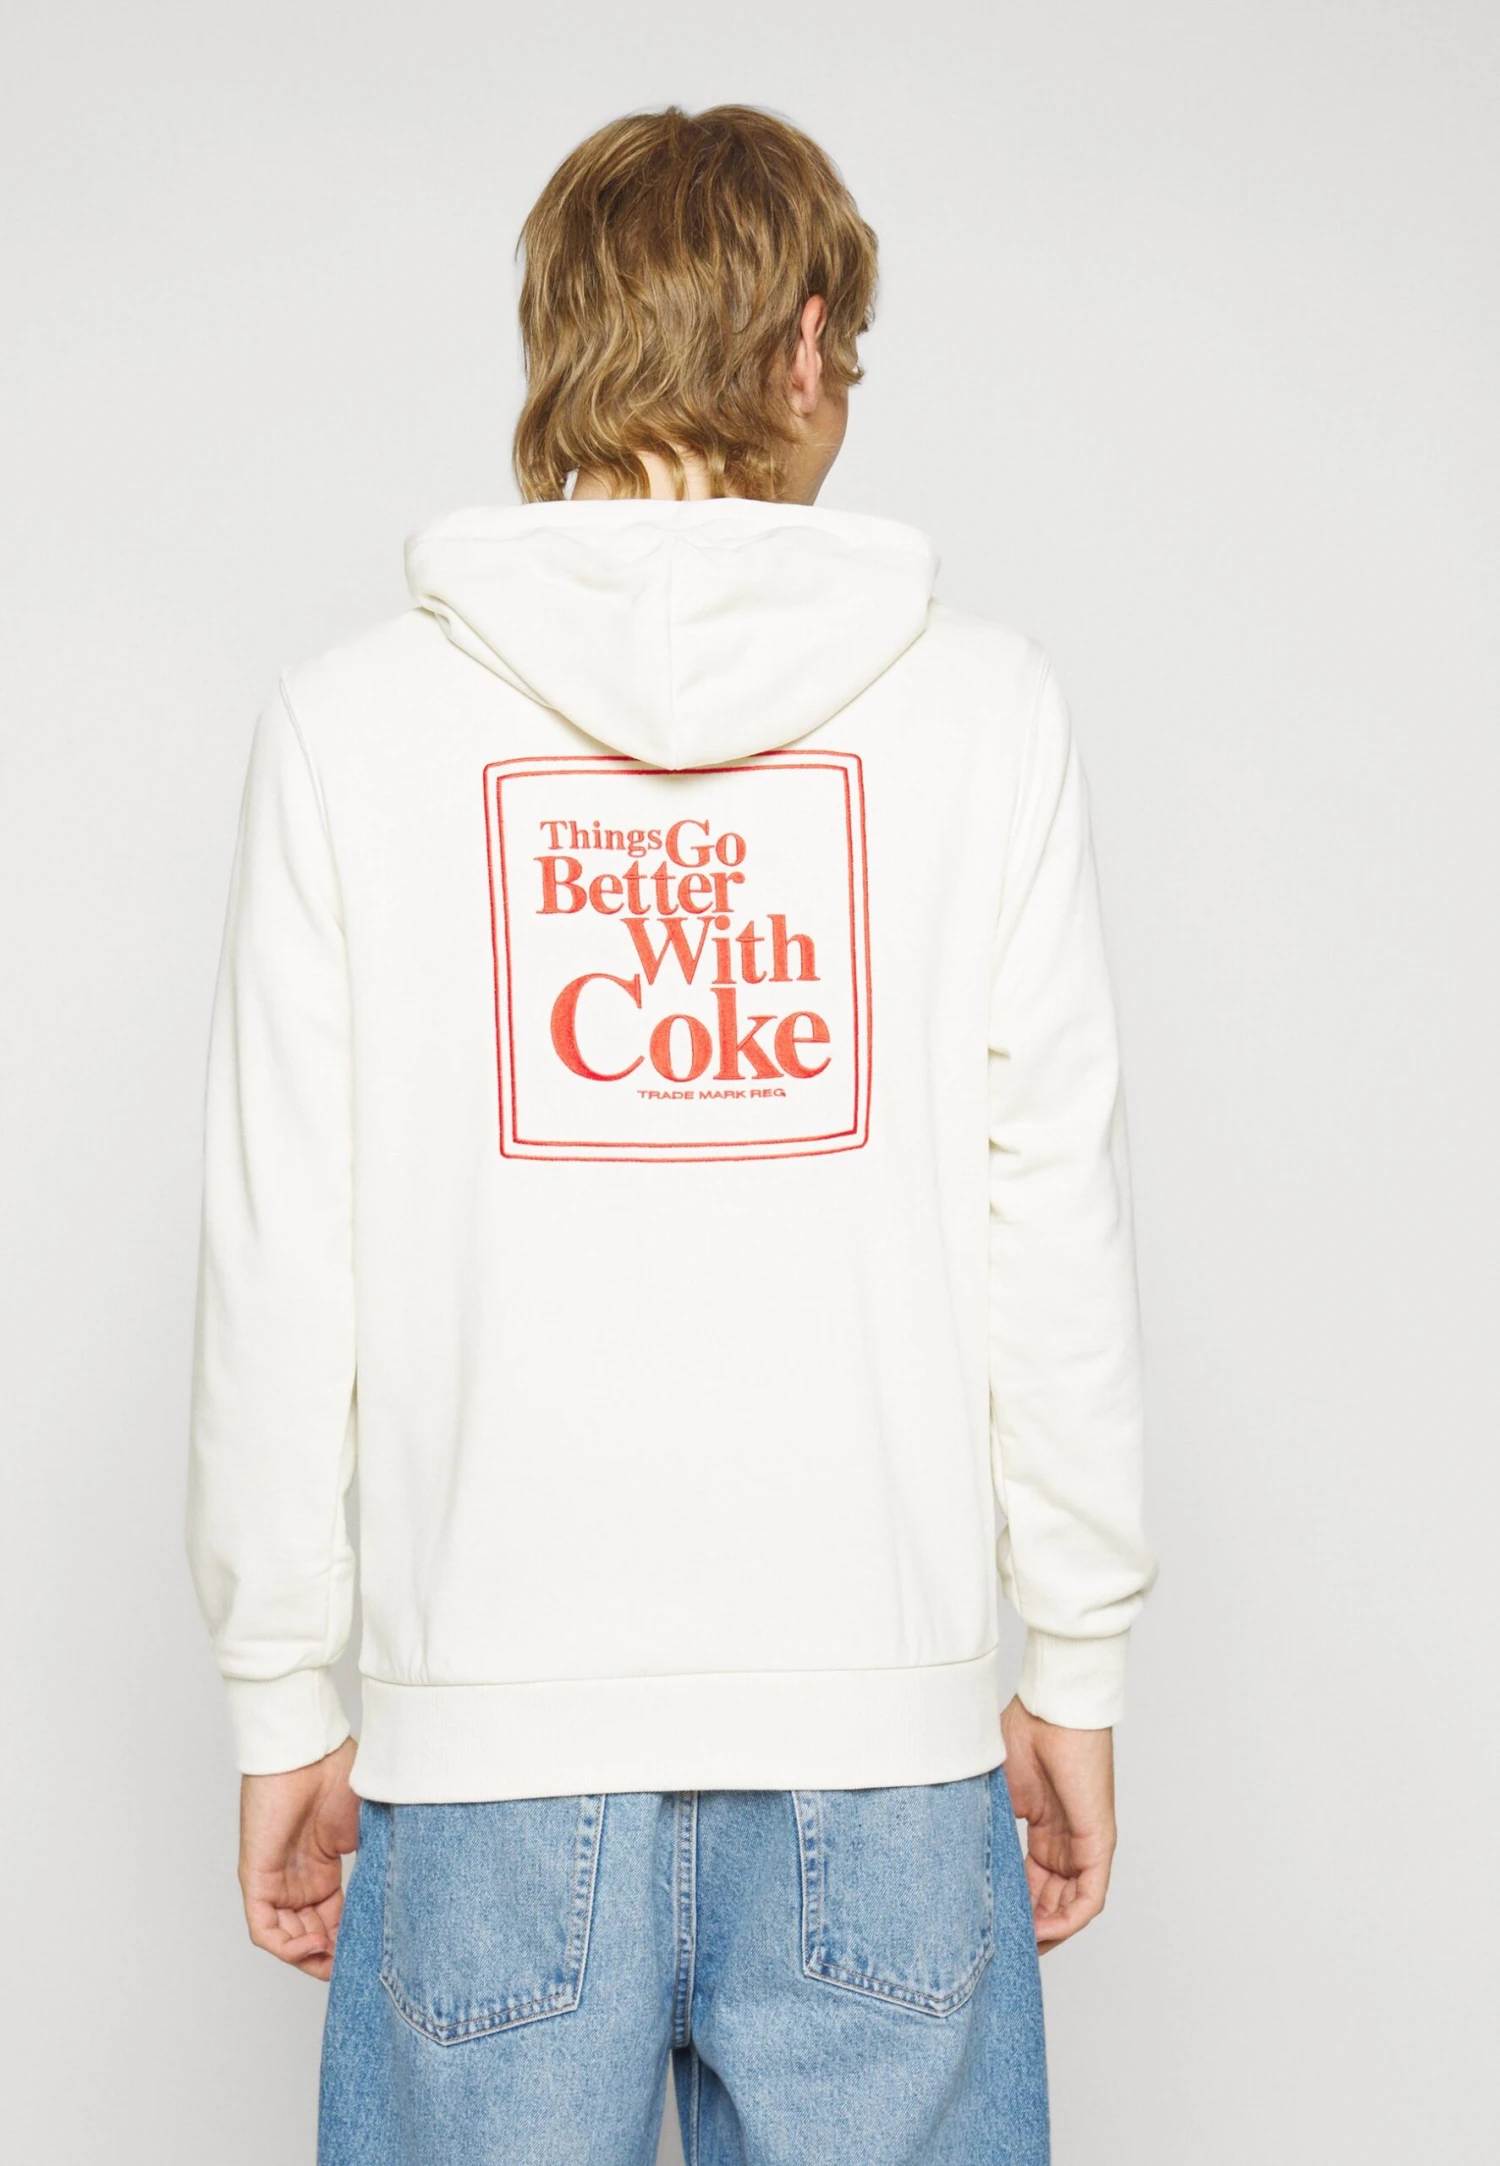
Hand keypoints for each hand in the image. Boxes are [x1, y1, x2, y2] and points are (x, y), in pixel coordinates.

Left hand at [238, 1735, 358, 1980]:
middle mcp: (298, 1878)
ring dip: (309, 1957)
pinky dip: (285, 1946)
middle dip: (330, 1957)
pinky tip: (313, 1945)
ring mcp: (276, 1879)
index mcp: (324, 1866)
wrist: (309, 1748)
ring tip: (334, 1958)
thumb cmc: (339, 1772)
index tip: (371, 1955)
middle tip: (353, 1967)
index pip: (333, 1919)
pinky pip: (263, 1927)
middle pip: (309, 1935)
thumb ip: (380, 1860)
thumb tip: (403, 1896)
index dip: (349, 1941)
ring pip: (286, 1938)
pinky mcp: (255, 1877)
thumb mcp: (369, 1827)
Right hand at [1000, 1696, 1115, 1952]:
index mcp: (1042, 1828)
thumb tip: (947, 1854)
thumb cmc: (1023, 1733)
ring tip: (1020, 1948)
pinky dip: (1069, 1920)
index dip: (1013, 1907)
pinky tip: (1044, 1933)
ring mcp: (1084, 1843)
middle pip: (1051, 1900)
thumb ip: (982, 1822)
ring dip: (1048, 1931)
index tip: (989, 1928)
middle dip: (1029, 1928)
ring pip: (1071, 1906)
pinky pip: (1090, 1897)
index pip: (1030, 1882)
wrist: (1051, 1708)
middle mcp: (1066, 1841)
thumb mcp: (994, 1790)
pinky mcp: (1099, 1843)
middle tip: (1003, 1949)